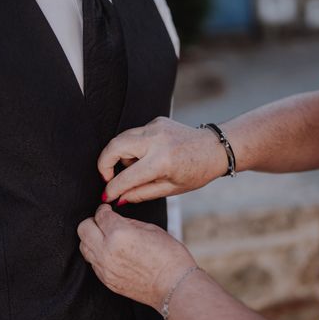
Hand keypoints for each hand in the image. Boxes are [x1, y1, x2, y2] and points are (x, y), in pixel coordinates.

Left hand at [77, 204, 196, 308]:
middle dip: (92, 221)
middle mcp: (107, 251)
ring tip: (106, 238)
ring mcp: (105, 268)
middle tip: (103, 222)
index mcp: (119, 234)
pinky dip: (98, 254)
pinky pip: (93, 263)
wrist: (174, 287)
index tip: (107, 210)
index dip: (104, 210)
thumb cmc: (169, 257)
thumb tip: (116, 219)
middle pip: (83, 229)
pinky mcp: (106, 280)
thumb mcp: (151, 229)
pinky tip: (111, 253)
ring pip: (84, 247)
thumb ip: (128, 222)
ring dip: (92, 238)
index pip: (100, 215)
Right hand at [99, 117, 227, 204]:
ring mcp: (155, 127)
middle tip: (108, 178)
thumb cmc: (196, 172)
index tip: (106, 196)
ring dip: (120, 156)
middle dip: (104, 164)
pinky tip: (147, 156)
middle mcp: (156, 140)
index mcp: (162, 161)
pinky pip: (134, 135)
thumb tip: (119, 198)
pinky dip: (133, 148)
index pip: (126, 177)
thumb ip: (141, 193)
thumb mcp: (170, 189)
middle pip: (114, 147)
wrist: (214, 148)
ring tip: (135, 169)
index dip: (112, 189)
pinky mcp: (155, 121)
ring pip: (122, 139)